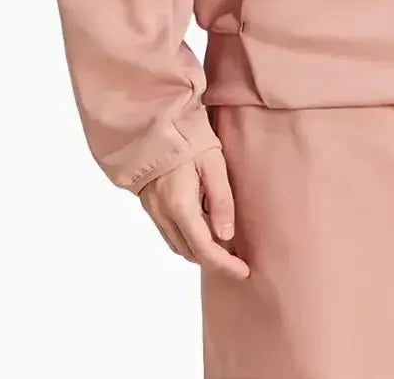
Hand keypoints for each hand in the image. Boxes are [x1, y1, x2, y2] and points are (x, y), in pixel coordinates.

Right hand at [138, 146, 250, 278]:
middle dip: (214, 261)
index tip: (244, 272)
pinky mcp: (149, 204)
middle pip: (189, 252)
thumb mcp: (213, 163)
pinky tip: (202, 230)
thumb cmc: (187, 136)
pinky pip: (169, 233)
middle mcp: (163, 213)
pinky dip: (186, 240)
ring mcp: (152, 210)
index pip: (204, 249)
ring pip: (177, 246)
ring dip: (199, 252)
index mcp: (180, 205)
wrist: (153, 120)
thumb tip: (226, 236)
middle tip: (237, 261)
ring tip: (223, 248)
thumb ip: (221, 200)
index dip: (225, 265)